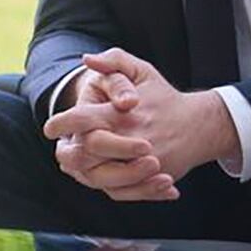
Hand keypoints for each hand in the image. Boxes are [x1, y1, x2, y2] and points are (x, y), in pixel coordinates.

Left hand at [45, 48, 238, 199]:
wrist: (201, 125)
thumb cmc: (163, 96)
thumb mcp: (142, 70)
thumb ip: (114, 60)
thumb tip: (87, 59)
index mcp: (123, 114)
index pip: (84, 120)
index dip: (62, 123)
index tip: (50, 127)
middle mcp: (132, 139)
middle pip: (88, 152)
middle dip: (69, 152)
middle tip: (60, 149)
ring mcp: (143, 163)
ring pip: (101, 177)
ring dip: (83, 172)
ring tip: (73, 164)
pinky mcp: (152, 179)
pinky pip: (121, 191)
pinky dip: (105, 185)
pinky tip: (97, 175)